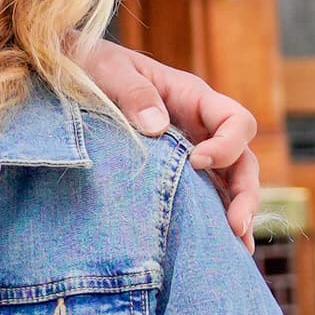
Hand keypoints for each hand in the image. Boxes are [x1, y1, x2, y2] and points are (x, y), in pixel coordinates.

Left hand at [77, 42, 260, 240]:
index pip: (236, 120)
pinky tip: (217, 249)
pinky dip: (214, 221)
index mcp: (192, 97)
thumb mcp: (110, 71)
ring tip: (236, 250)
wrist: (69, 73)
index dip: (227, 144)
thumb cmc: (93, 65)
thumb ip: (134, 93)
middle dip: (245, 193)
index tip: (197, 162)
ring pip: (229, 184)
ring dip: (237, 213)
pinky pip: (205, 196)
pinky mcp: (174, 174)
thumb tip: (157, 126)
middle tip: (234, 226)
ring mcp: (191, 152)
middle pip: (242, 160)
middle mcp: (200, 128)